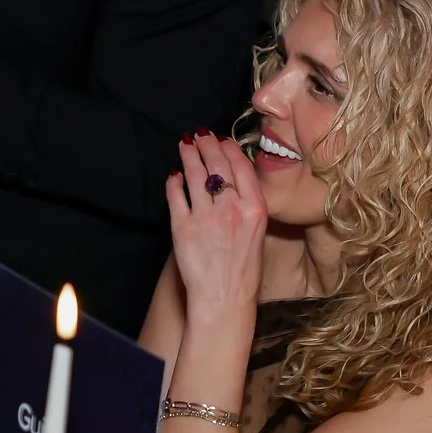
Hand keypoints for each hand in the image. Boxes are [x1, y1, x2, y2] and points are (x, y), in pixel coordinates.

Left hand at [167, 133, 265, 324]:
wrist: (224, 297)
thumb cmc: (244, 269)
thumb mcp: (258, 232)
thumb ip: (247, 204)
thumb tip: (233, 179)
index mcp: (255, 210)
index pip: (241, 167)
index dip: (229, 149)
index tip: (222, 139)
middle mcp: (231, 210)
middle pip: (217, 166)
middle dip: (207, 145)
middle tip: (200, 134)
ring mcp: (205, 218)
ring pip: (193, 176)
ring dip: (188, 156)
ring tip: (185, 144)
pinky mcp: (182, 228)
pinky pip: (175, 196)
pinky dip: (173, 183)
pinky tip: (173, 176)